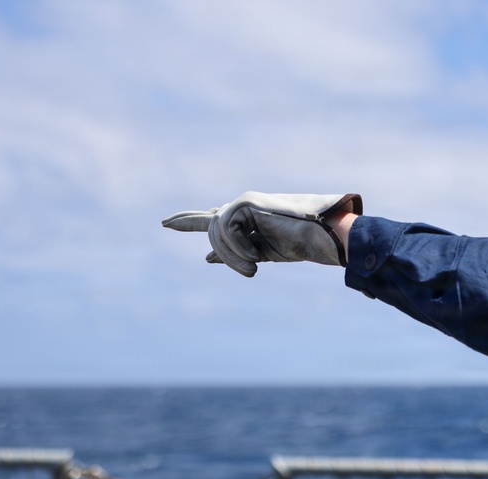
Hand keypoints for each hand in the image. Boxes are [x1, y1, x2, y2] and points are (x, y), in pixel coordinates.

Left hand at [162, 192, 361, 277]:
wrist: (321, 236)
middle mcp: (242, 206)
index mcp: (246, 217)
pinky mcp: (246, 203)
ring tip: (254, 268)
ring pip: (216, 233)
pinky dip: (239, 249)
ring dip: (233, 256)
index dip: (189, 220)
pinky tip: (256, 257)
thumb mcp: (260, 252)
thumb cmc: (299, 244)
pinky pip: (226, 231)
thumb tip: (206, 259)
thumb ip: (234, 252)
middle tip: (229, 259)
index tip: (166, 223)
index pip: (212, 218)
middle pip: (210, 228)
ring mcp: (243, 202)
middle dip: (213, 245)